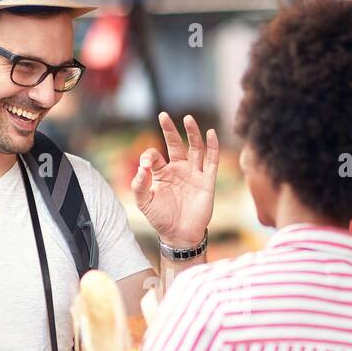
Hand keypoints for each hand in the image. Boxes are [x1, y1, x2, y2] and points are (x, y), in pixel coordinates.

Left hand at [131, 112, 217, 247]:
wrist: (180, 235)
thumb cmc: (161, 219)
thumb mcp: (144, 202)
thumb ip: (139, 185)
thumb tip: (141, 168)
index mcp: (162, 173)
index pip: (155, 155)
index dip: (149, 156)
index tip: (146, 165)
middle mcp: (179, 169)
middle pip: (175, 144)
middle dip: (169, 130)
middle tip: (163, 115)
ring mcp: (194, 174)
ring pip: (195, 148)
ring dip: (192, 133)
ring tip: (188, 118)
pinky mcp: (208, 181)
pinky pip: (212, 161)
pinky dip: (212, 146)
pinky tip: (210, 133)